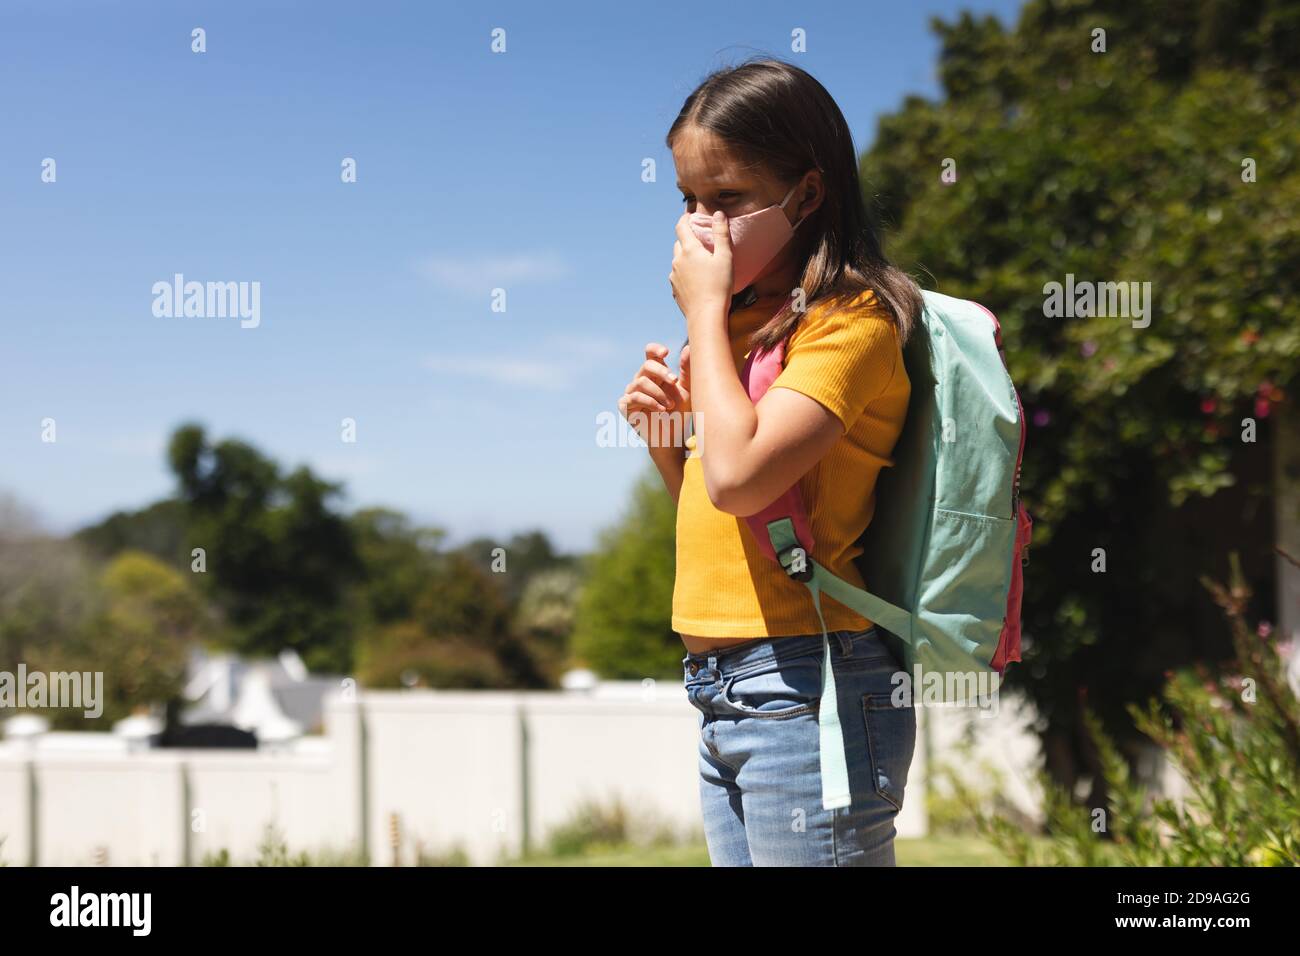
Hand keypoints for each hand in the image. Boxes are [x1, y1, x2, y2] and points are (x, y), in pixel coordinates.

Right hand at [618, 343, 690, 452]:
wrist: (672, 436)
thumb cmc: (680, 413)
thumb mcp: (686, 390)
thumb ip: (686, 370)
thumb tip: (689, 347)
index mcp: (655, 373)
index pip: (650, 354)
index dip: (655, 349)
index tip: (666, 353)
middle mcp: (641, 379)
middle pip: (647, 365)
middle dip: (662, 372)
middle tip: (675, 381)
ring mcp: (631, 392)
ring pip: (641, 382)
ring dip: (659, 393)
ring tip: (670, 405)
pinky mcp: (625, 405)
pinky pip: (634, 397)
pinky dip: (650, 402)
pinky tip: (660, 410)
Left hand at [670, 211, 731, 329]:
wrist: (706, 316)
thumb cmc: (719, 286)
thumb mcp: (725, 257)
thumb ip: (721, 234)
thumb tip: (718, 214)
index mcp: (689, 250)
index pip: (681, 226)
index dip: (685, 218)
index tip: (689, 215)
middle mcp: (677, 260)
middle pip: (679, 243)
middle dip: (688, 238)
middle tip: (700, 240)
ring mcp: (673, 276)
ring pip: (678, 260)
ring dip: (686, 257)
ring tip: (701, 262)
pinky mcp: (674, 289)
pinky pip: (678, 275)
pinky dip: (685, 272)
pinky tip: (697, 280)